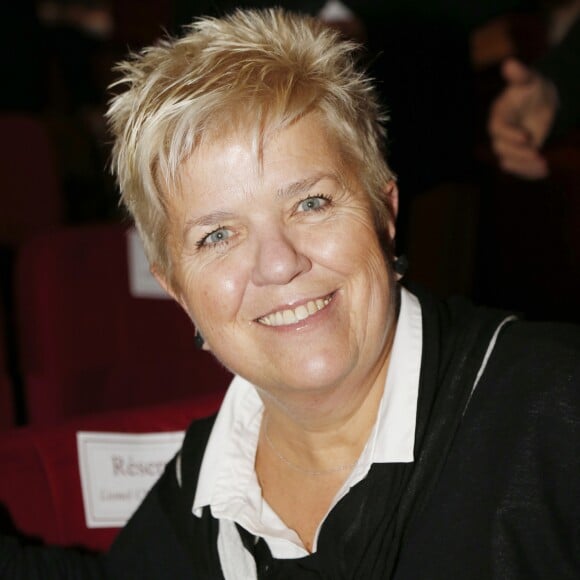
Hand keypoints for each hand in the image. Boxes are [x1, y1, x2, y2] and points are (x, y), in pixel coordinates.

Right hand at [488, 58, 558, 178]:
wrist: (541, 104)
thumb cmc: (532, 90)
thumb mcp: (529, 80)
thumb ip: (520, 75)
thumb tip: (509, 62)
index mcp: (498, 117)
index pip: (498, 129)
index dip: (510, 134)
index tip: (527, 137)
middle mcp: (499, 135)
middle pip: (501, 149)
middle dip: (519, 153)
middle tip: (537, 153)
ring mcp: (507, 148)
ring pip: (509, 163)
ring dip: (525, 166)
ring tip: (544, 166)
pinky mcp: (517, 157)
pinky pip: (519, 169)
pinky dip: (530, 172)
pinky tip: (545, 171)